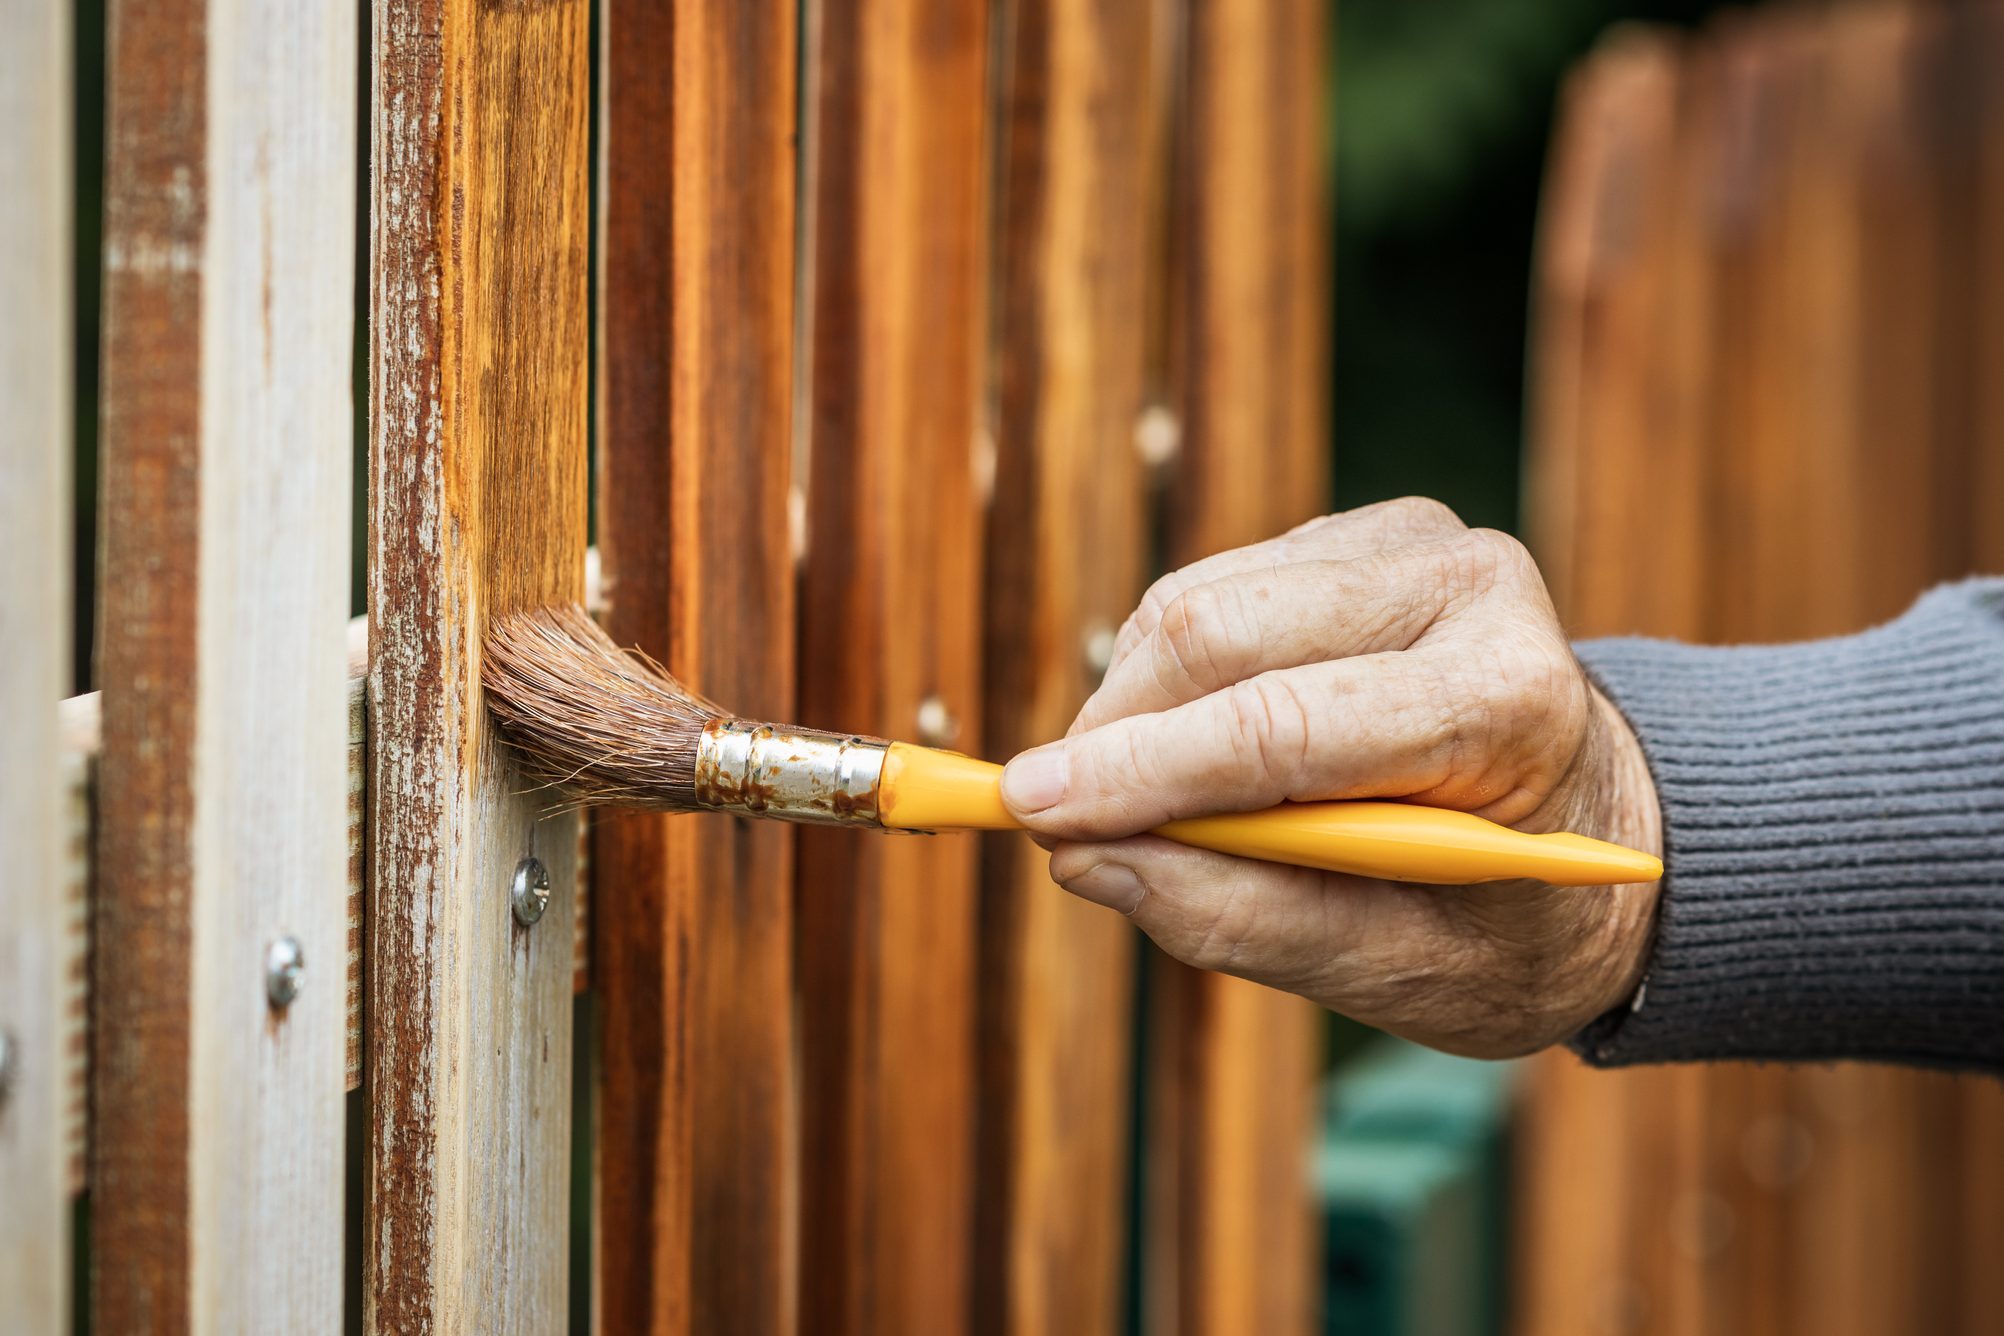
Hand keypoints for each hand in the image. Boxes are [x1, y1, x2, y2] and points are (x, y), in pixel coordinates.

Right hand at [999, 498, 1662, 1057]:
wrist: (1599, 836)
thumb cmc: (1510, 923)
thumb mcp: (1400, 970)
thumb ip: (1241, 917)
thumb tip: (1084, 859)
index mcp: (1508, 699)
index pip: (1285, 724)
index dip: (1143, 773)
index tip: (1029, 813)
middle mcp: (1468, 585)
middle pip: (1220, 634)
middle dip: (1117, 734)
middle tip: (1061, 825)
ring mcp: (1413, 542)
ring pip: (1198, 601)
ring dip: (1136, 707)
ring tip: (1153, 804)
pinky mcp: (1361, 535)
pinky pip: (1210, 591)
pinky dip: (1170, 678)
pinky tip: (1205, 747)